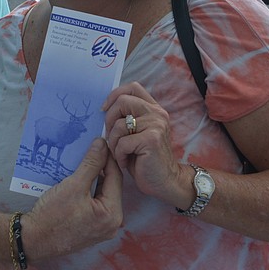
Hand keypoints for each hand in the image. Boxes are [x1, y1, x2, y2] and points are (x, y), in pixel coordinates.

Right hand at [21, 137, 122, 259]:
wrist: (33, 239)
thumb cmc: (52, 215)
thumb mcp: (73, 185)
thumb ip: (91, 164)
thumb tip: (102, 144)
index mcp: (112, 214)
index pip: (116, 178)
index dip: (107, 158)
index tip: (100, 143)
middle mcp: (111, 224)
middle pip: (110, 187)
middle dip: (100, 169)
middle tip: (89, 152)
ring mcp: (101, 228)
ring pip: (101, 195)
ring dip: (92, 179)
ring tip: (81, 164)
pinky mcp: (90, 229)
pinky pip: (93, 204)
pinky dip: (87, 191)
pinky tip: (76, 181)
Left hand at [102, 82, 182, 199]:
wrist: (165, 181)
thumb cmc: (144, 159)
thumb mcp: (135, 133)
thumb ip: (126, 118)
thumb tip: (103, 109)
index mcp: (153, 109)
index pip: (132, 87)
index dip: (114, 95)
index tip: (104, 109)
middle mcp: (157, 113)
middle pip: (122, 102)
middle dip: (109, 120)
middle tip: (110, 137)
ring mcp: (156, 125)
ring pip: (119, 125)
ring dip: (113, 142)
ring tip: (120, 153)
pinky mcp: (152, 139)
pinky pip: (123, 142)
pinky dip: (118, 155)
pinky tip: (125, 162)